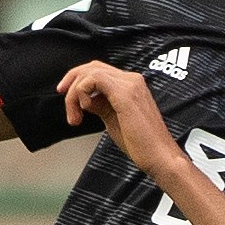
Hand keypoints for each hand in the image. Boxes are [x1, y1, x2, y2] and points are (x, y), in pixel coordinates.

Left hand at [58, 61, 186, 181]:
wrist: (159, 157)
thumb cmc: (141, 144)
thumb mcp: (113, 119)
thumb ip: (100, 105)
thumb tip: (85, 99)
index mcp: (131, 85)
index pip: (98, 71)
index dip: (78, 80)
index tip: (67, 97)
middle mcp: (132, 80)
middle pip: (92, 67)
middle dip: (72, 82)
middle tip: (65, 101)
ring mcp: (130, 84)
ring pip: (90, 73)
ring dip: (75, 94)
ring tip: (76, 117)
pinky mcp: (125, 94)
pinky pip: (94, 79)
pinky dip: (82, 93)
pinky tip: (86, 110)